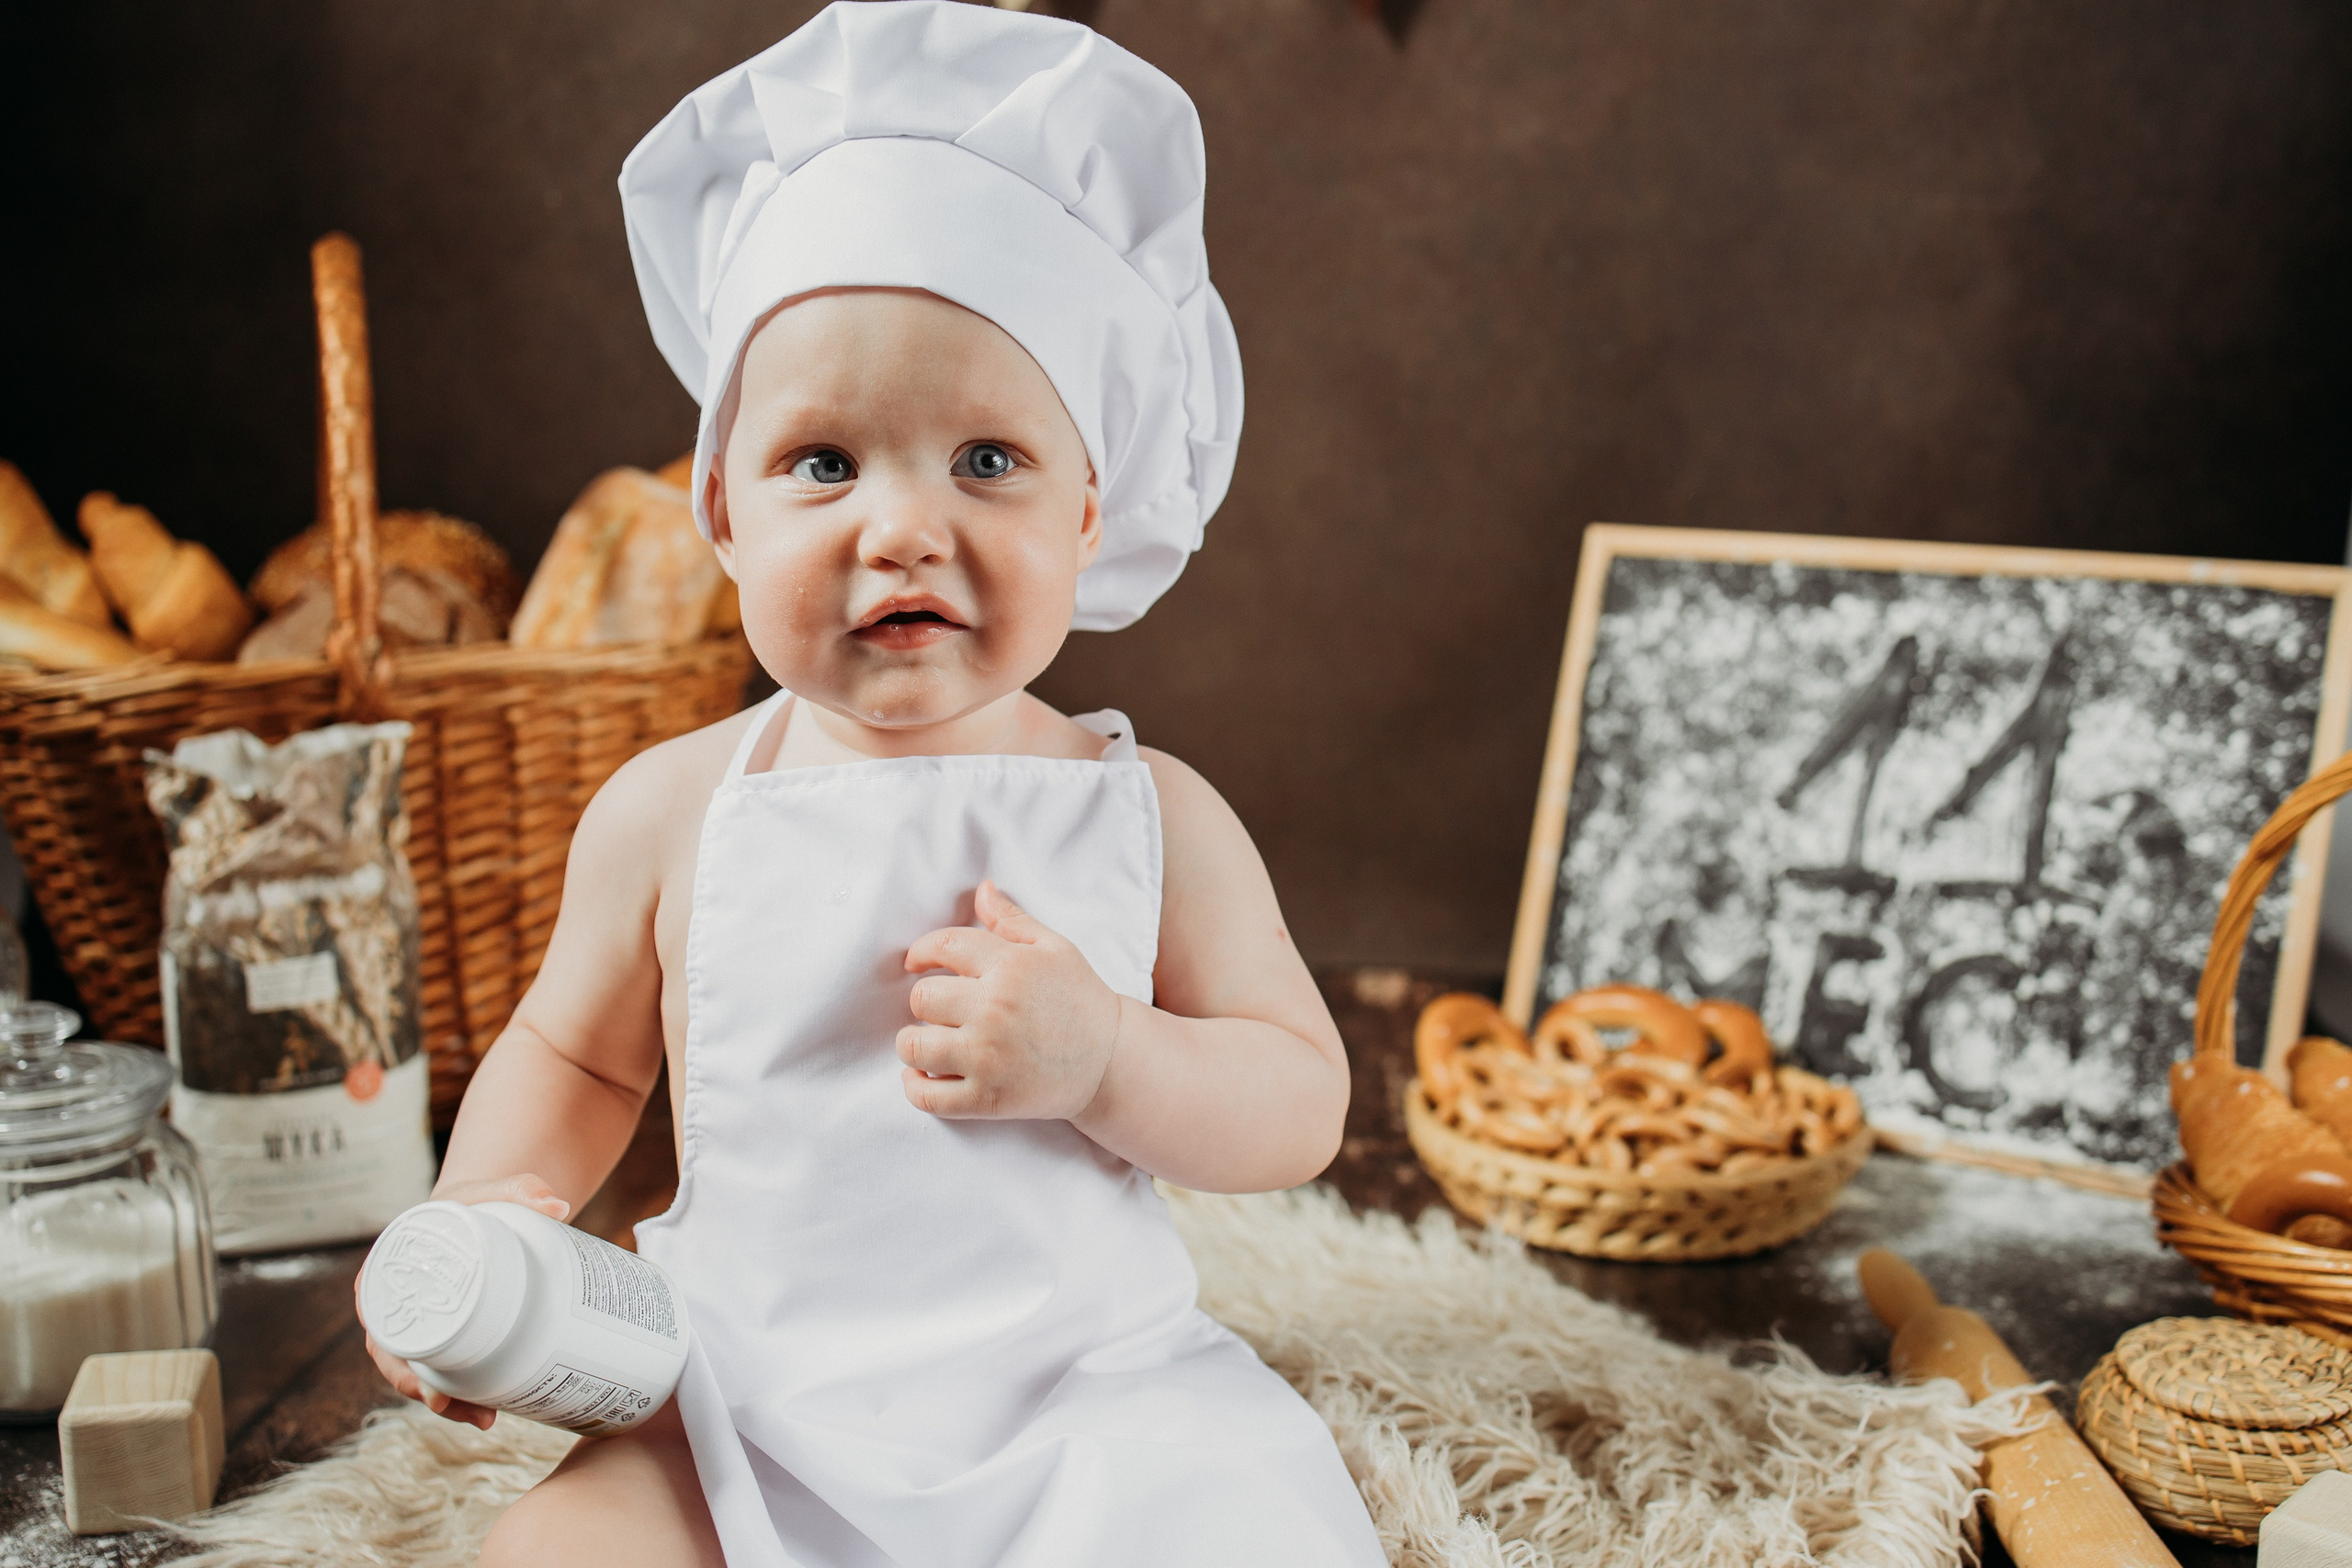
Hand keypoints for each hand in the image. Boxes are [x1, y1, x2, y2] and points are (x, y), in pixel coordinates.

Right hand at [355, 1173, 570, 1430]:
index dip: (398, 1363)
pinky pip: (446, 1369)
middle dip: (432, 1395)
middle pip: (404, 1362)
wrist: (485, 1207)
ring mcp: (425, 1324)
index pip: (382, 1327)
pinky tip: (489, 1410)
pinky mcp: (450, 1333)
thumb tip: (559, 1205)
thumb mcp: (491, 1191)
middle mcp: (398, 1306)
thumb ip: (522, 1188)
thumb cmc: (478, 1200)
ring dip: (451, 1402)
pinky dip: (462, 1391)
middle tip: (475, 1413)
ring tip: (487, 1418)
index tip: (427, 1388)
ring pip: (426, 1372)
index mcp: (387, 1273)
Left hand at [899, 881, 1123, 1120]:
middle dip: (924, 1000)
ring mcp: (988, 1058)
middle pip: (922, 998)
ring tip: (927, 1042)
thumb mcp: (1055, 949)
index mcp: (1010, 967)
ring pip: (914, 1046)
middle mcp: (994, 1010)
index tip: (917, 963)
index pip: (944, 946)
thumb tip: (981, 890)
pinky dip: (914, 1087)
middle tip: (938, 1008)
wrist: (1112, 1063)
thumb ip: (1012, 920)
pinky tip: (919, 1076)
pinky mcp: (987, 1098)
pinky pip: (927, 1096)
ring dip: (913, 1043)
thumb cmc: (1081, 1000)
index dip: (921, 951)